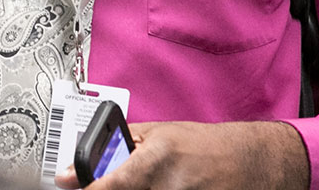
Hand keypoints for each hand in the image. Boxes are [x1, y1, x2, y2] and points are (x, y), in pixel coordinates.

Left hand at [54, 120, 307, 189]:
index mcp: (158, 158)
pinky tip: (161, 189)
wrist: (251, 163)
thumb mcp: (161, 134)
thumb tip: (79, 166)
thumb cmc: (205, 146)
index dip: (86, 188)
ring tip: (150, 183)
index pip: (109, 185)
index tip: (66, 184)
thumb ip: (121, 149)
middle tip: (106, 185)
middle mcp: (169, 186)